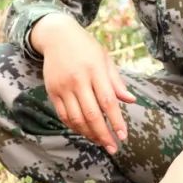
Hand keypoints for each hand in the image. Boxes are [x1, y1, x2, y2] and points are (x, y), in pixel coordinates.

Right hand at [30, 13, 134, 152]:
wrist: (57, 36)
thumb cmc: (86, 47)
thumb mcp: (105, 59)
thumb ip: (116, 81)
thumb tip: (131, 100)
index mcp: (95, 70)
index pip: (108, 101)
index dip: (116, 121)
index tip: (123, 135)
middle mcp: (78, 79)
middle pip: (91, 114)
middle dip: (103, 134)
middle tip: (113, 147)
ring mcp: (63, 86)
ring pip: (76, 118)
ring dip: (89, 133)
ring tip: (100, 141)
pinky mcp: (52, 91)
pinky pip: (63, 115)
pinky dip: (74, 126)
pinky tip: (84, 131)